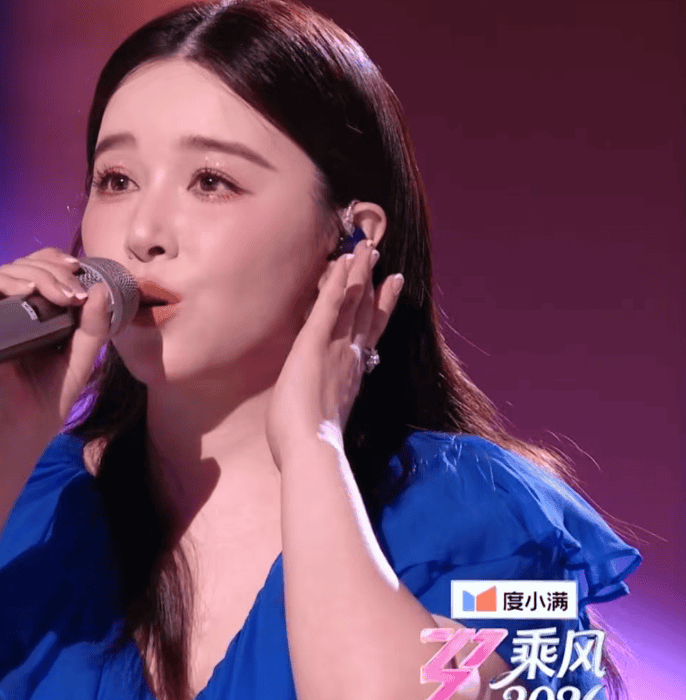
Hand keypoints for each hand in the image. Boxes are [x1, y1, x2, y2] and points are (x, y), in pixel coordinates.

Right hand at [0, 248, 112, 460]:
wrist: (20, 436)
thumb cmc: (45, 403)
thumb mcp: (79, 361)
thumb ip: (92, 328)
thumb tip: (100, 289)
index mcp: (34, 317)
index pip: (40, 270)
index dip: (58, 262)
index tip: (81, 272)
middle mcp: (11, 314)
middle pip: (24, 265)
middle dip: (53, 268)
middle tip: (75, 291)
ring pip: (6, 272)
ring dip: (37, 274)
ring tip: (61, 295)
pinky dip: (7, 283)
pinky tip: (29, 292)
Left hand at [267, 239, 403, 466]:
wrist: (312, 451)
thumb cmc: (310, 445)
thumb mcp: (323, 419)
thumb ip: (327, 406)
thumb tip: (324, 412)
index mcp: (351, 374)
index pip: (367, 334)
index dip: (379, 309)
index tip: (390, 288)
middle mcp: (349, 356)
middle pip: (364, 311)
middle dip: (371, 282)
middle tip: (378, 257)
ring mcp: (335, 348)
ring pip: (351, 301)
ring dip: (357, 272)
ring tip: (365, 248)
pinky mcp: (314, 343)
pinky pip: (328, 305)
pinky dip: (336, 282)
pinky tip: (342, 261)